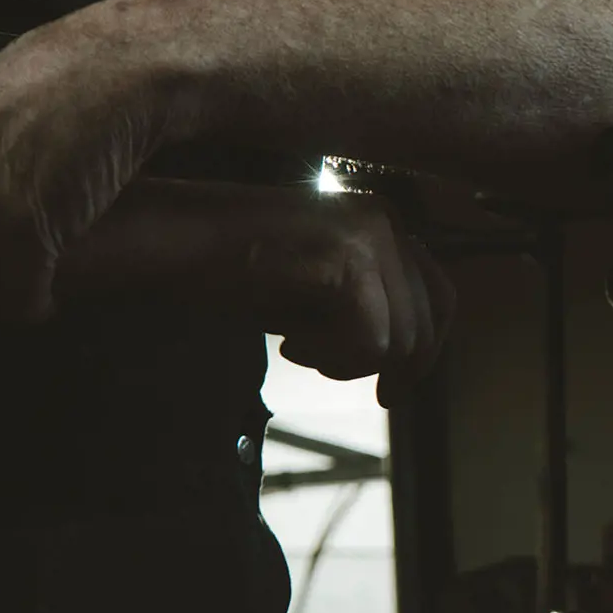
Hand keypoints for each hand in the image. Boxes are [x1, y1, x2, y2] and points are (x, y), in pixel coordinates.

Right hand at [231, 189, 454, 406]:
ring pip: (400, 342)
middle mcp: (386, 219)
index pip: (440, 297)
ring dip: (346, 362)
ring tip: (293, 344)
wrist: (172, 240)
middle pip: (425, 326)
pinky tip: (286, 342)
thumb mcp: (312, 286)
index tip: (390, 392)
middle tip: (340, 377)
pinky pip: (370, 343)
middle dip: (390, 369)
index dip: (424, 354)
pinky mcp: (347, 259)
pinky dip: (327, 358)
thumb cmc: (229, 266)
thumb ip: (362, 305)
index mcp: (382, 220)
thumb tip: (405, 357)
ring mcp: (370, 235)